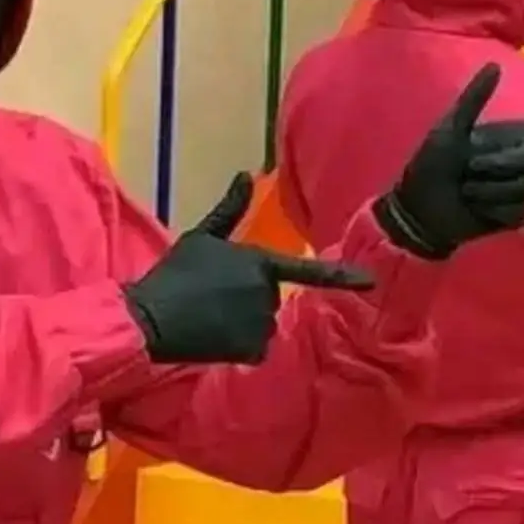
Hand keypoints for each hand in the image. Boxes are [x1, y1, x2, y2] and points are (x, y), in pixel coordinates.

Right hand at [124, 173, 374, 365]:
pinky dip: (239, 348)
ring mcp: (261, 323)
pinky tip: (214, 339)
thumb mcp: (200, 236)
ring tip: (210, 318)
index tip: (371, 282)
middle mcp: (267, 293)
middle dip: (248, 300)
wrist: (151, 317)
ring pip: (263, 325)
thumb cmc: (174, 275)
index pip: (307, 271)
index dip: (341, 277)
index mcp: (259, 262)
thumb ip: (230, 209)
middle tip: (211, 298)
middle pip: (270, 298)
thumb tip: (245, 173)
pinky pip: (256, 349)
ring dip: (243, 325)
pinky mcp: (251, 350)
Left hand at [375, 64, 523, 259]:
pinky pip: (516, 210)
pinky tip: (474, 208)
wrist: (418, 208)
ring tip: (466, 189)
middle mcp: (520, 159)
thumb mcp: (448, 130)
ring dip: (487, 189)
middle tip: (467, 170)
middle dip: (495, 164)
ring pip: (523, 186)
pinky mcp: (514, 214)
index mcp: (509, 135)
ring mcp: (519, 188)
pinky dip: (489, 209)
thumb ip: (473, 99)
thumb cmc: (431, 165)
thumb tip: (495, 65)